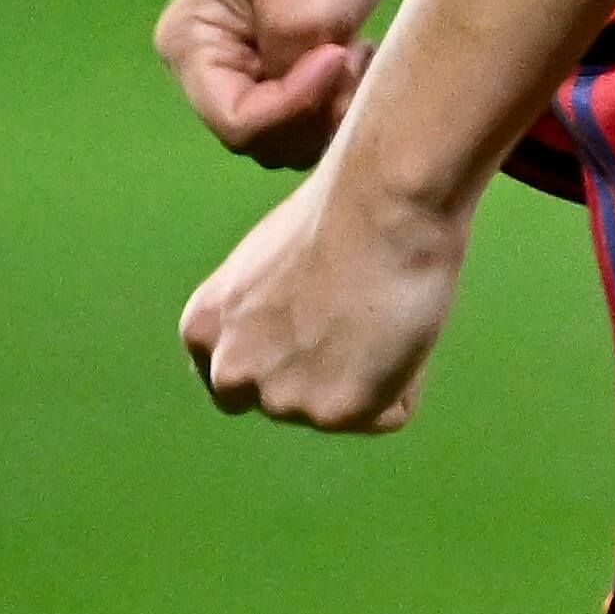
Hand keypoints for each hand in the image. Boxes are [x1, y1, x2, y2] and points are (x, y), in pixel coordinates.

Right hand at [153, 0, 413, 165]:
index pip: (236, 122)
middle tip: (351, 58)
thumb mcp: (306, 15)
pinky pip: (305, 109)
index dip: (293, 107)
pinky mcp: (281, 57)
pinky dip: (336, 97)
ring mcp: (242, 60)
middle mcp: (206, 60)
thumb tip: (298, 122)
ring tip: (358, 54)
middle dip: (312, 112)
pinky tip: (360, 53)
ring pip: (285, 130)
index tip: (338, 56)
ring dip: (329, 108)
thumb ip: (291, 84)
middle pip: (258, 134)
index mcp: (192, 44)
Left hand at [180, 152, 472, 432]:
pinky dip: (410, 374)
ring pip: (343, 406)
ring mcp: (282, 399)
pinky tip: (406, 324)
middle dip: (324, 375)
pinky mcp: (338, 413)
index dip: (290, 354)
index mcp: (204, 329)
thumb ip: (265, 310)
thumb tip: (300, 329)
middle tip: (363, 320)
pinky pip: (392, 409)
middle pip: (287, 402)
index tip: (323, 327)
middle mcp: (231, 372)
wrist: (387, 201)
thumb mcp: (271, 262)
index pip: (236, 380)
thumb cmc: (347, 208)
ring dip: (372, 371)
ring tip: (387, 309)